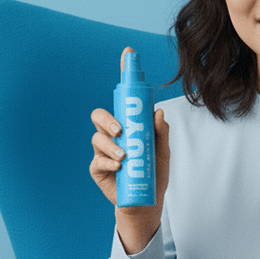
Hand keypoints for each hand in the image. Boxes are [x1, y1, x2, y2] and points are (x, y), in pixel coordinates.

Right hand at [90, 46, 170, 212]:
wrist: (146, 204)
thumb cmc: (154, 175)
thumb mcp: (163, 153)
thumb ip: (161, 134)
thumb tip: (159, 112)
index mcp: (128, 126)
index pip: (123, 99)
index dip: (124, 75)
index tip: (128, 55)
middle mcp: (112, 135)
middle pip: (100, 116)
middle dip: (107, 119)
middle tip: (121, 130)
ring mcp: (103, 151)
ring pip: (97, 138)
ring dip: (110, 146)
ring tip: (124, 157)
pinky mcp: (98, 169)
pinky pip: (97, 160)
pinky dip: (107, 162)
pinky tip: (118, 167)